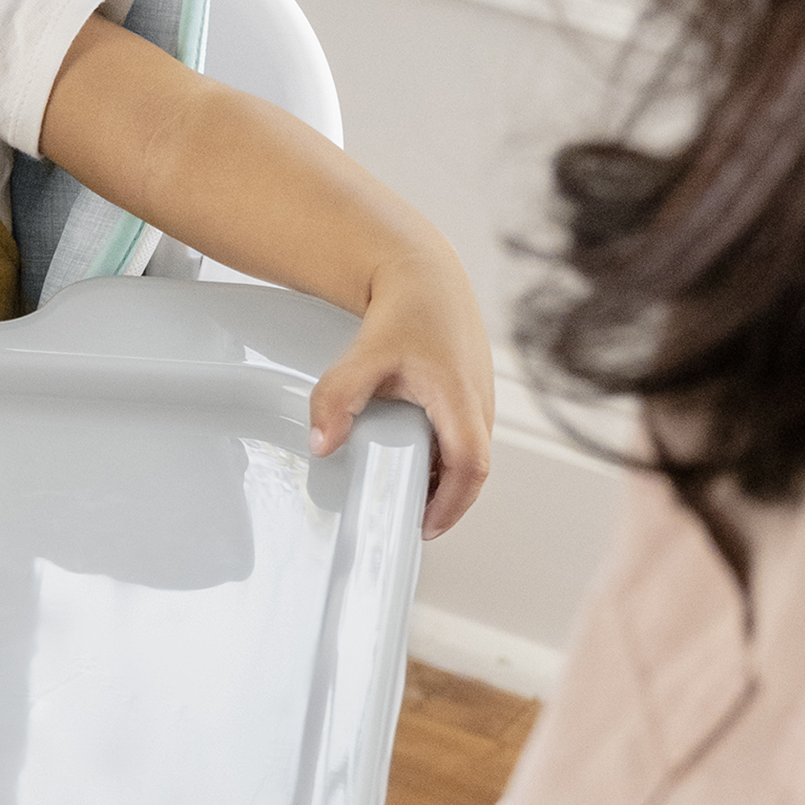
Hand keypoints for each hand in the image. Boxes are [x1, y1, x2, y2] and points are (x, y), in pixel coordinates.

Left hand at [311, 240, 494, 536]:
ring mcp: (482, 399)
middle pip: (472, 469)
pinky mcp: (475, 395)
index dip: (452, 504)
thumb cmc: (403, 313)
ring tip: (407, 496)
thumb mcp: (363, 355)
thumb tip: (321, 444)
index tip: (424, 527)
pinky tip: (415, 462)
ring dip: (446, 480)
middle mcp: (481, 403)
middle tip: (408, 520)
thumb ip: (337, 397)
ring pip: (471, 455)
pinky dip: (446, 458)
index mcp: (461, 398)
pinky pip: (466, 438)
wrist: (424, 277)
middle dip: (446, 501)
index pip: (470, 466)